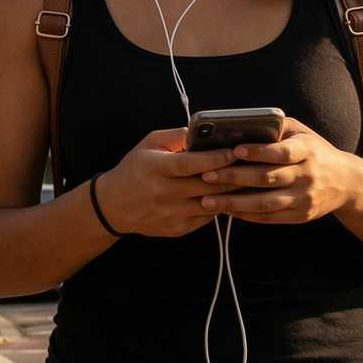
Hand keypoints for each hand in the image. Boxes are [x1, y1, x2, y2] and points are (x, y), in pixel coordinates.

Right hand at [96, 128, 244, 237]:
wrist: (114, 205)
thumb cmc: (135, 170)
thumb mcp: (148, 145)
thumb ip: (176, 136)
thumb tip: (205, 133)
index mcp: (155, 168)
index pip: (190, 164)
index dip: (215, 158)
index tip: (233, 152)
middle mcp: (162, 192)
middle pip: (206, 185)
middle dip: (231, 176)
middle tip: (248, 167)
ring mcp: (170, 213)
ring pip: (211, 204)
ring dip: (228, 194)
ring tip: (241, 183)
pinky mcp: (177, 228)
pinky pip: (206, 218)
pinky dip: (216, 207)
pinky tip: (223, 197)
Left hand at [197, 118, 362, 223]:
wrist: (347, 183)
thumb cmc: (314, 151)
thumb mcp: (302, 133)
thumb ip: (276, 127)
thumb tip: (241, 124)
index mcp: (308, 151)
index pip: (282, 152)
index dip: (259, 152)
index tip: (235, 150)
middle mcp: (308, 176)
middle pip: (268, 178)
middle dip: (234, 178)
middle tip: (206, 176)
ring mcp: (305, 198)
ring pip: (266, 203)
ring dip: (234, 202)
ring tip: (207, 200)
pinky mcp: (301, 215)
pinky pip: (270, 217)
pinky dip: (246, 215)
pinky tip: (226, 210)